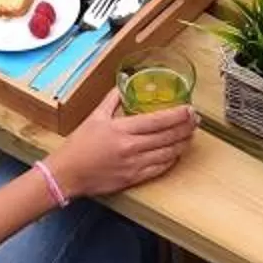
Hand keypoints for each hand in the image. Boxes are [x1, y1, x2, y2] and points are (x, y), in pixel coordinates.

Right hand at [46, 91, 198, 196]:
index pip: (158, 120)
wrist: (67, 174)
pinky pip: (159, 169)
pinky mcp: (133, 179)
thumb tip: (123, 83)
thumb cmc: (79, 146)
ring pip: (167, 153)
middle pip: (168, 136)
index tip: (189, 109)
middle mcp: (131, 147)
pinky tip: (176, 153)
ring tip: (190, 135)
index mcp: (122, 129)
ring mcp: (134, 165)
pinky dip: (171, 160)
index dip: (177, 114)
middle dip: (186, 127)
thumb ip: (112, 100)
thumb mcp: (95, 117)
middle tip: (196, 120)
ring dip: (182, 143)